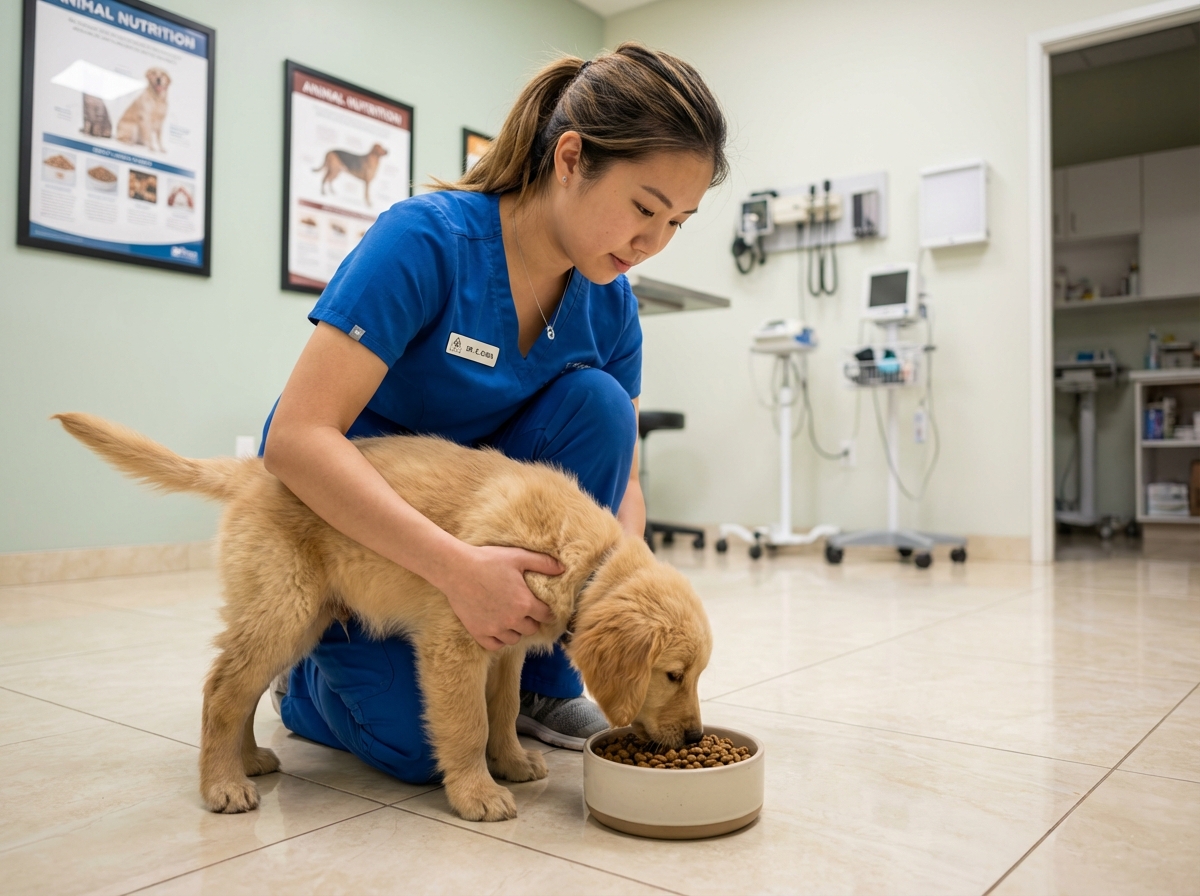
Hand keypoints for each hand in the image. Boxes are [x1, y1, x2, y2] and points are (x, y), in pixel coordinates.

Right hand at [441, 545, 561, 649]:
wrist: (456, 569)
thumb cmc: (488, 560)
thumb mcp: (519, 557)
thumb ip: (543, 563)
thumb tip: (563, 568)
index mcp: (525, 603)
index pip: (545, 616)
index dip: (546, 611)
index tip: (542, 608)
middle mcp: (512, 620)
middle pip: (531, 629)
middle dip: (531, 621)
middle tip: (525, 611)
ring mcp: (495, 628)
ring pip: (514, 639)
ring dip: (515, 631)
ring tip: (511, 620)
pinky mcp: (479, 632)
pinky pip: (495, 645)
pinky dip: (499, 640)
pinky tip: (498, 629)